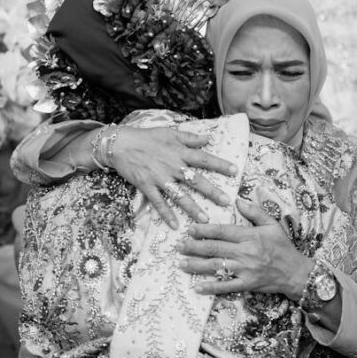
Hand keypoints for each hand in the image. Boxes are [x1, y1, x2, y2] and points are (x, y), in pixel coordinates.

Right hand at [110, 126, 237, 228]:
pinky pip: (158, 203)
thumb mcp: (170, 132)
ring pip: (179, 195)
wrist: (120, 144)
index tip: (235, 171)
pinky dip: (166, 214)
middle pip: (196, 181)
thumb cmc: (146, 137)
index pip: (204, 159)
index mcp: (180, 152)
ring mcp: (160, 178)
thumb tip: (208, 138)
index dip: (220, 165)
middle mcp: (172, 166)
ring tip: (205, 220)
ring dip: (192, 208)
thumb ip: (190, 137)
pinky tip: (174, 225)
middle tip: (226, 202)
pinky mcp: (147, 186)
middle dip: (212, 192)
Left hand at [176, 199, 312, 299]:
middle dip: (194, 247)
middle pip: (215, 248)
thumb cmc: (283, 246)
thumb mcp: (272, 224)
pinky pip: (226, 287)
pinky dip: (211, 287)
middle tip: (177, 246)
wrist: (296, 272)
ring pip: (216, 267)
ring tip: (181, 263)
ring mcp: (245, 270)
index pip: (223, 231)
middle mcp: (246, 252)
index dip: (204, 230)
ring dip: (196, 265)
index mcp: (250, 236)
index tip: (190, 229)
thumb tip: (237, 200)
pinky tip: (197, 287)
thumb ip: (255, 212)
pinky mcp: (247, 284)